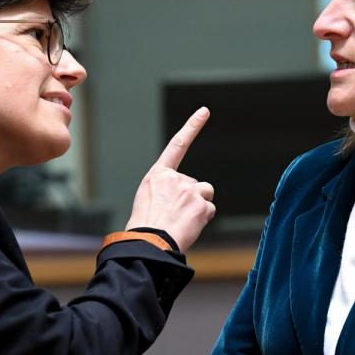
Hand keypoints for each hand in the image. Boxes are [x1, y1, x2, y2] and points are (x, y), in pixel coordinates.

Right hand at [125, 107, 214, 252]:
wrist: (148, 243)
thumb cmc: (145, 226)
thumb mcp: (147, 200)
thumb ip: (165, 190)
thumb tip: (180, 197)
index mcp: (158, 175)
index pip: (177, 145)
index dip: (192, 127)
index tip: (204, 111)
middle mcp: (175, 178)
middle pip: (195, 184)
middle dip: (190, 199)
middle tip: (173, 215)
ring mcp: (190, 190)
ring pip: (205, 195)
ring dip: (198, 207)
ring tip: (181, 221)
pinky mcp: (201, 204)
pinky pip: (209, 210)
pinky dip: (202, 219)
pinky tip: (188, 227)